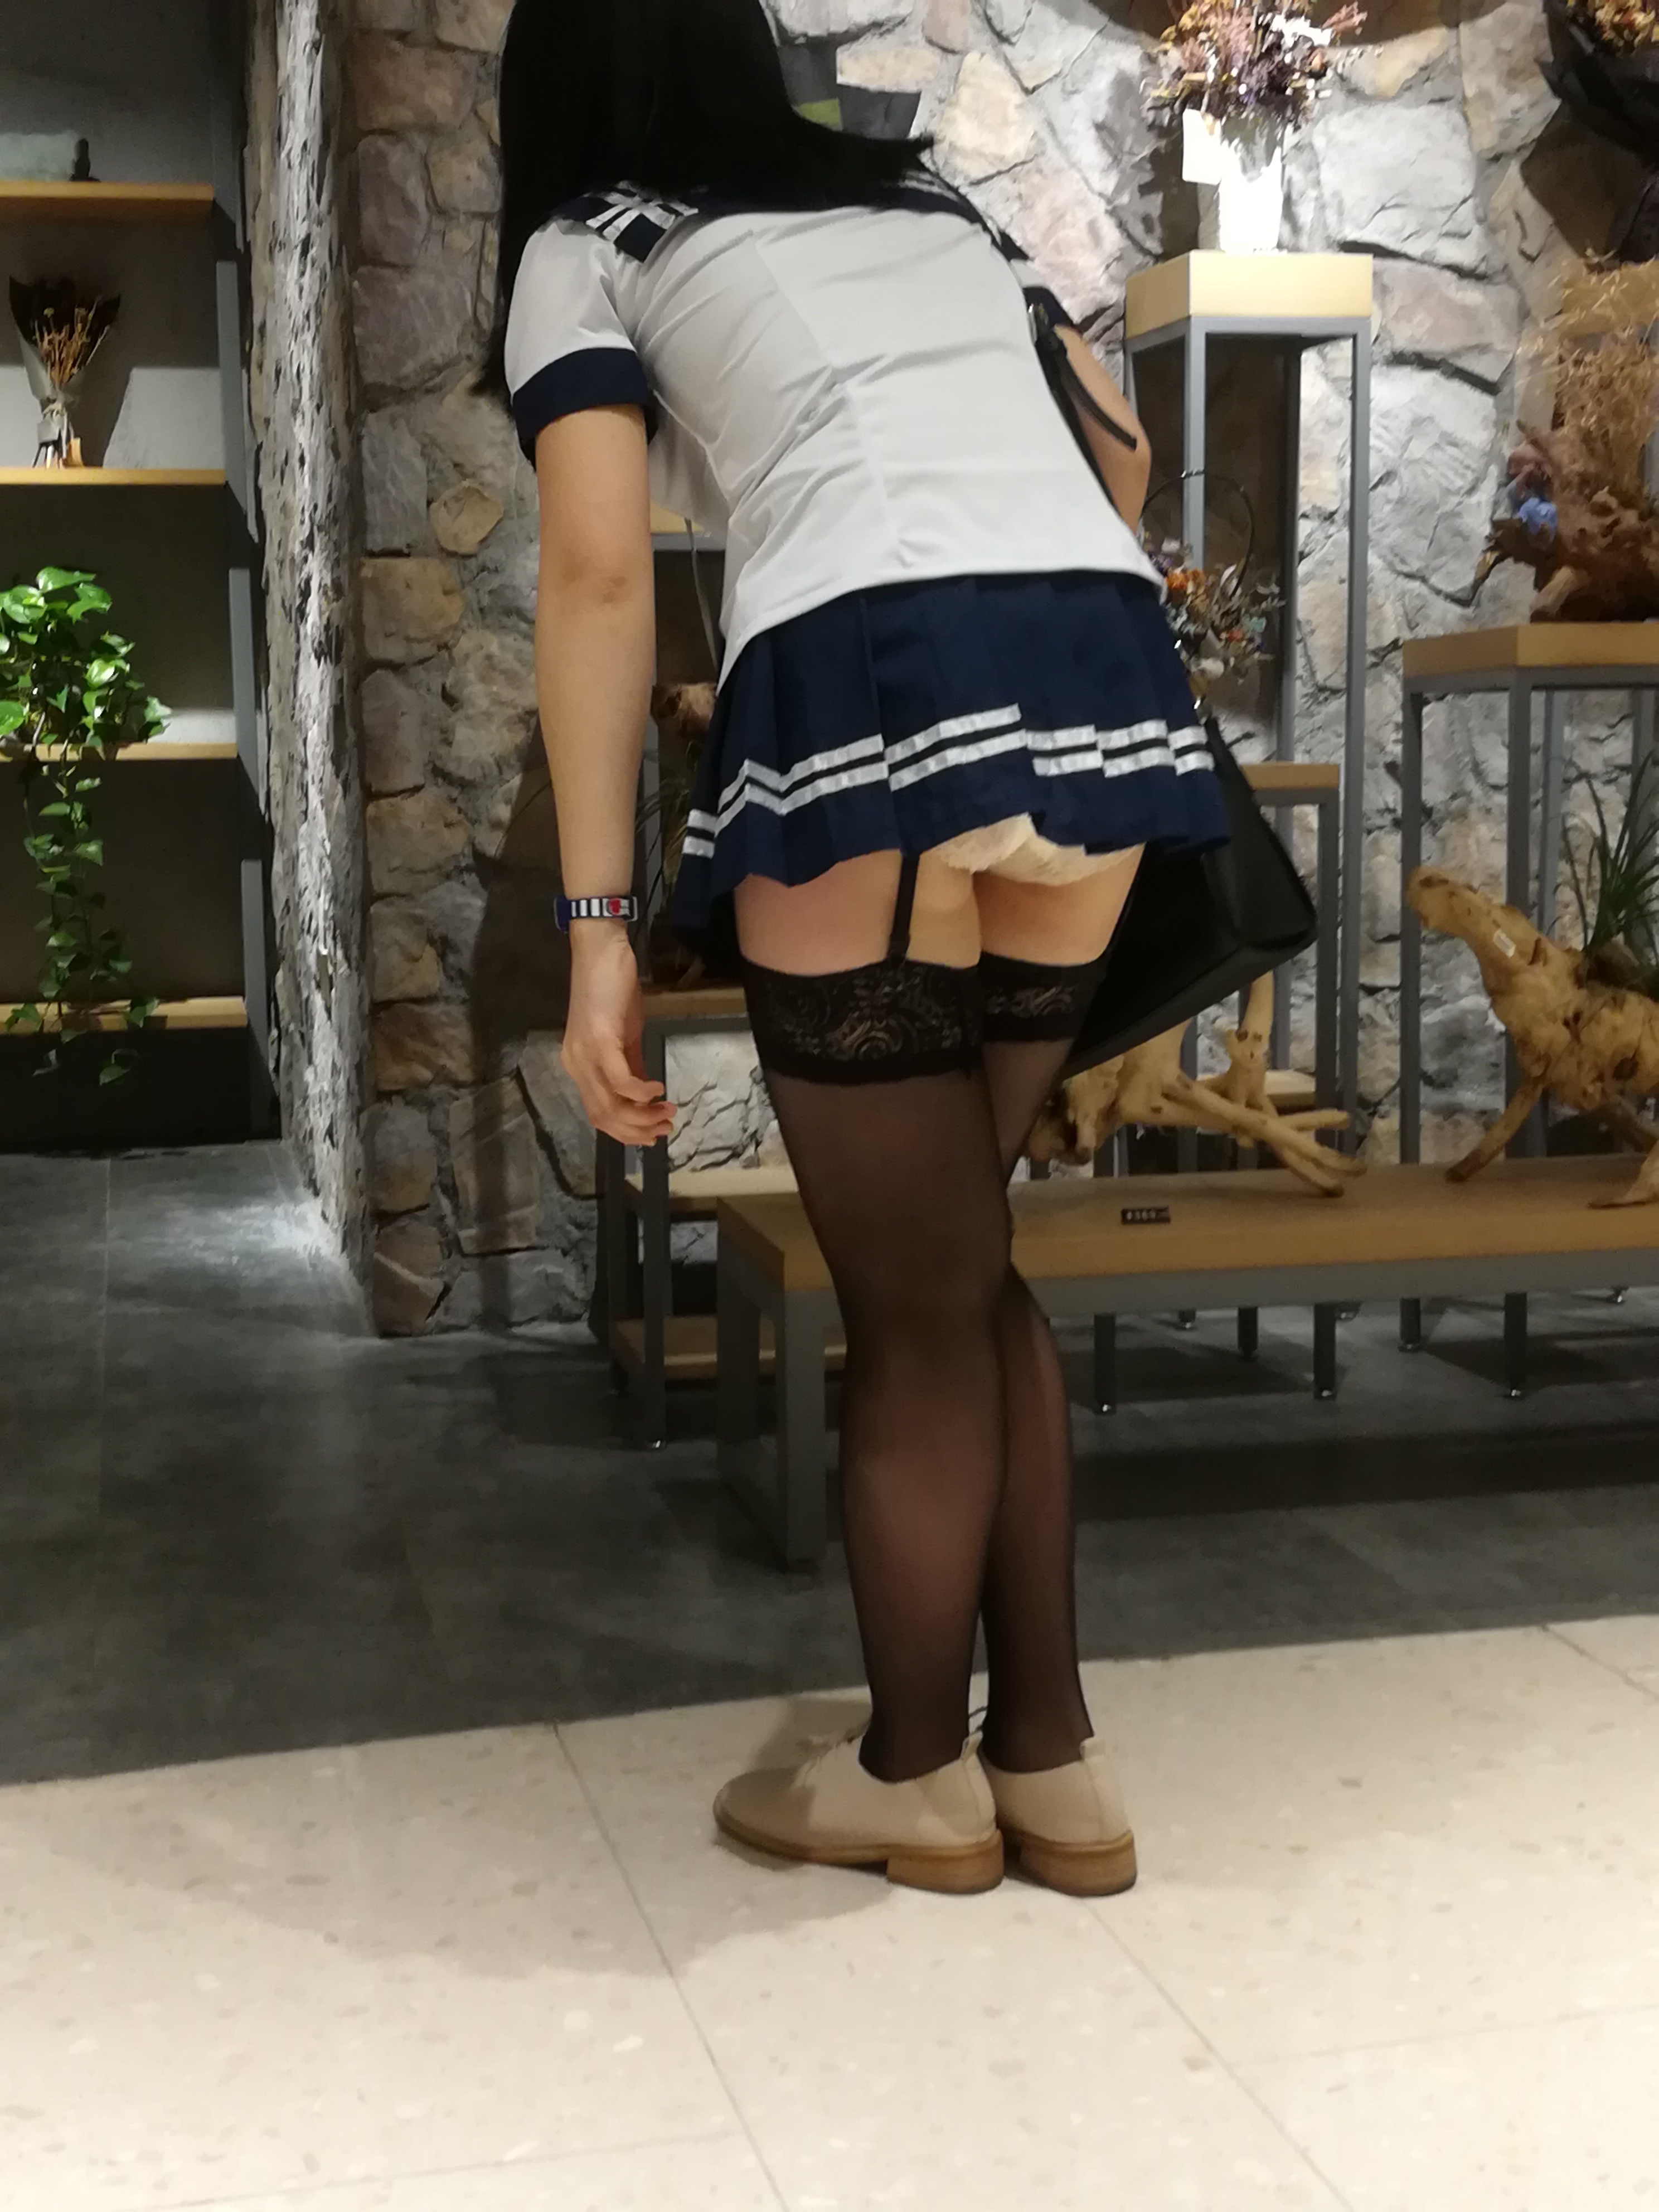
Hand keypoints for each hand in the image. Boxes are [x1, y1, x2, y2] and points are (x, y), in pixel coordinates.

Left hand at [561, 923, 676, 1145]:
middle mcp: (576, 1066)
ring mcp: (585, 1055)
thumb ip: (630, 1064)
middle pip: (603, 1116)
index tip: (653, 1134)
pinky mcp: (599, 1040)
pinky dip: (640, 1093)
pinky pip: (619, 1081)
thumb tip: (645, 1093)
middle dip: (637, 1130)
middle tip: (666, 1127)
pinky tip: (657, 1090)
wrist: (601, 949)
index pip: (598, 1113)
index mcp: (579, 1066)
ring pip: (610, 1105)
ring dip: (642, 1116)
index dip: (626, 1131)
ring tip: (667, 1113)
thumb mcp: (623, 1034)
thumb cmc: (611, 987)